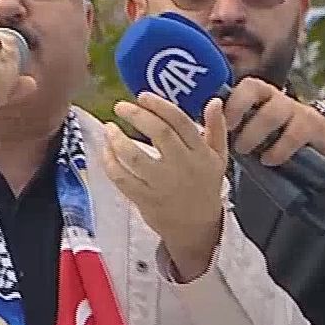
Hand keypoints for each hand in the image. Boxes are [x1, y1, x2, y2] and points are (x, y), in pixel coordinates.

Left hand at [101, 92, 229, 281]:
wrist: (197, 228)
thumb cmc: (205, 187)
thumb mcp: (218, 157)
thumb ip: (216, 128)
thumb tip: (214, 101)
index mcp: (200, 153)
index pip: (180, 122)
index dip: (160, 106)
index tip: (142, 96)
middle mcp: (182, 166)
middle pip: (159, 134)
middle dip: (137, 116)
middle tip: (121, 106)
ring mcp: (162, 184)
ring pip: (135, 157)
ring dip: (117, 140)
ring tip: (109, 128)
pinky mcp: (145, 199)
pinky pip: (123, 179)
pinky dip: (110, 163)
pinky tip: (106, 151)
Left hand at [225, 77, 324, 167]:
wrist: (310, 148)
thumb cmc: (267, 137)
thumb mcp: (247, 130)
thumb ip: (225, 128)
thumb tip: (200, 132)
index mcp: (256, 94)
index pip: (245, 86)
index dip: (232, 101)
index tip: (222, 122)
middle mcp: (274, 96)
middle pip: (256, 90)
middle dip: (239, 112)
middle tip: (227, 134)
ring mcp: (294, 109)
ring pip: (273, 112)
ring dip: (255, 133)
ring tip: (243, 150)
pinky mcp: (311, 126)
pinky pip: (294, 134)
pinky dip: (278, 149)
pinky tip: (268, 160)